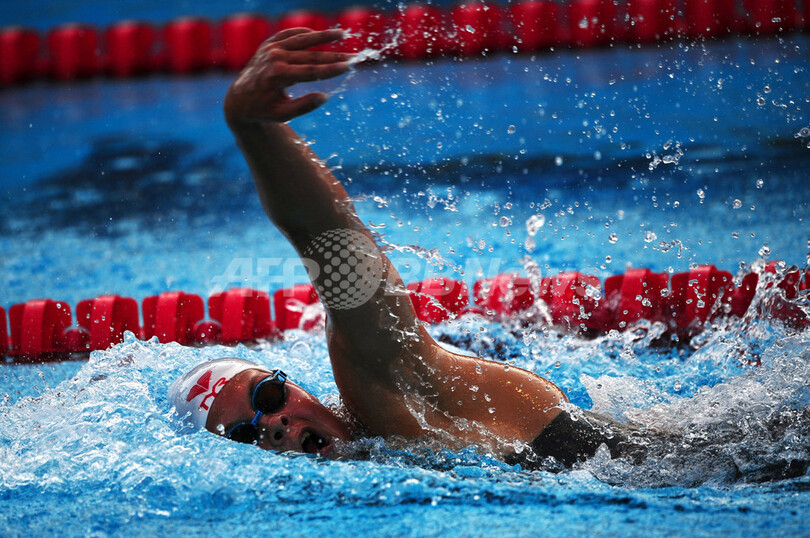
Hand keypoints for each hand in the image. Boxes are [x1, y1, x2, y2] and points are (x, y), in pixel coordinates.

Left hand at [224, 28, 353, 124]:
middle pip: (310, 55)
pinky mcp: (269, 43)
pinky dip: (305, 33)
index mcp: (277, 76)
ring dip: (323, 36)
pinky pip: (289, 34)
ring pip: (302, 39)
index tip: (348, 68)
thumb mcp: (282, 114)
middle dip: (334, 56)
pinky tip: (319, 35)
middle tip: (354, 56)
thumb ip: (303, 107)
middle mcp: (274, 58)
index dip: (330, 69)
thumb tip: (325, 97)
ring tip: (343, 34)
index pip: (310, 71)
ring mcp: (271, 48)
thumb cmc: (263, 110)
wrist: (239, 99)